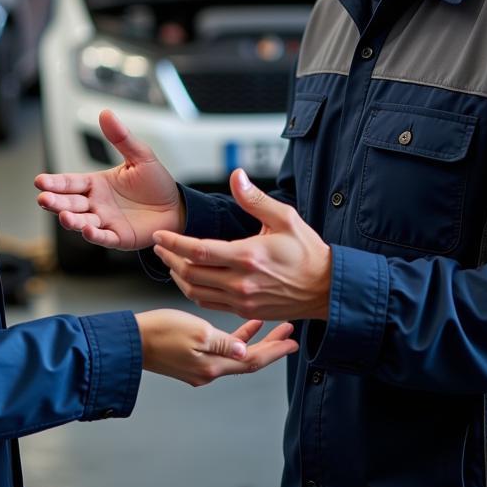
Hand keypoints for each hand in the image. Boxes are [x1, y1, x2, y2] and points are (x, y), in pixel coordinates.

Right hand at [36, 109, 182, 249]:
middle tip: (43, 199)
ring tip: (64, 216)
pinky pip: (104, 236)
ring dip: (71, 220)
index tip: (39, 181)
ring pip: (82, 221)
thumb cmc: (155, 182)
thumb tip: (105, 113)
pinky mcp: (118, 237)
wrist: (176, 206)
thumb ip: (121, 138)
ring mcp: (105, 221)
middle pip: (71, 203)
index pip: (70, 182)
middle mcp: (96, 203)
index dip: (55, 182)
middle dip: (56, 202)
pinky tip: (87, 229)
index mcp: (96, 184)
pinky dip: (94, 234)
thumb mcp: (140, 156)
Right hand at [134, 309, 297, 386]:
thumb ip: (223, 343)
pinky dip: (234, 339)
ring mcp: (199, 367)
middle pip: (248, 360)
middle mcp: (209, 371)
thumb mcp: (196, 333)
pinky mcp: (190, 359)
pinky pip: (221, 351)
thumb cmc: (161, 331)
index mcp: (213, 366)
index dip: (275, 351)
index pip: (253, 362)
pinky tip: (239, 328)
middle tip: (289, 332)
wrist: (131, 341)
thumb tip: (246, 351)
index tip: (293, 342)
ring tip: (270, 325)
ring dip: (253, 340)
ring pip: (236, 355)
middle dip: (270, 345)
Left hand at [152, 168, 331, 321]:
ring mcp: (242, 300)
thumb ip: (255, 199)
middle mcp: (241, 282)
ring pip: (196, 291)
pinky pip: (210, 303)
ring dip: (179, 277)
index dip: (174, 243)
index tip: (159, 235)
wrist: (326, 289)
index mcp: (247, 257)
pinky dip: (194, 291)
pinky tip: (191, 279)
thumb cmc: (308, 252)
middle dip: (170, 259)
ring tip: (170, 262)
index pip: (199, 250)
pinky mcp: (245, 310)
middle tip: (159, 246)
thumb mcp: (285, 218)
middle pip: (191, 273)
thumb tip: (237, 175)